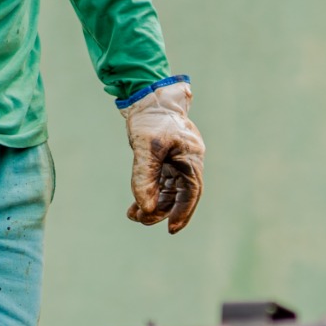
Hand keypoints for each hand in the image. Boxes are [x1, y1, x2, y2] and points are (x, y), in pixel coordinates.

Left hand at [121, 79, 203, 232]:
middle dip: (162, 210)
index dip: (183, 212)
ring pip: (169, 191)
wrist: (148, 96)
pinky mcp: (165, 160)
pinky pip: (160, 183)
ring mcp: (177, 161)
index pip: (192, 192)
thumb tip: (144, 207)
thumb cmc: (151, 118)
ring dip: (153, 204)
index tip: (171, 229)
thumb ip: (144, 176)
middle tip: (141, 219)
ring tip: (133, 215)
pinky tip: (134, 206)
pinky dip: (149, 193)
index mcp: (192, 157)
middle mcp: (188, 161)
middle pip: (179, 195)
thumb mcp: (145, 146)